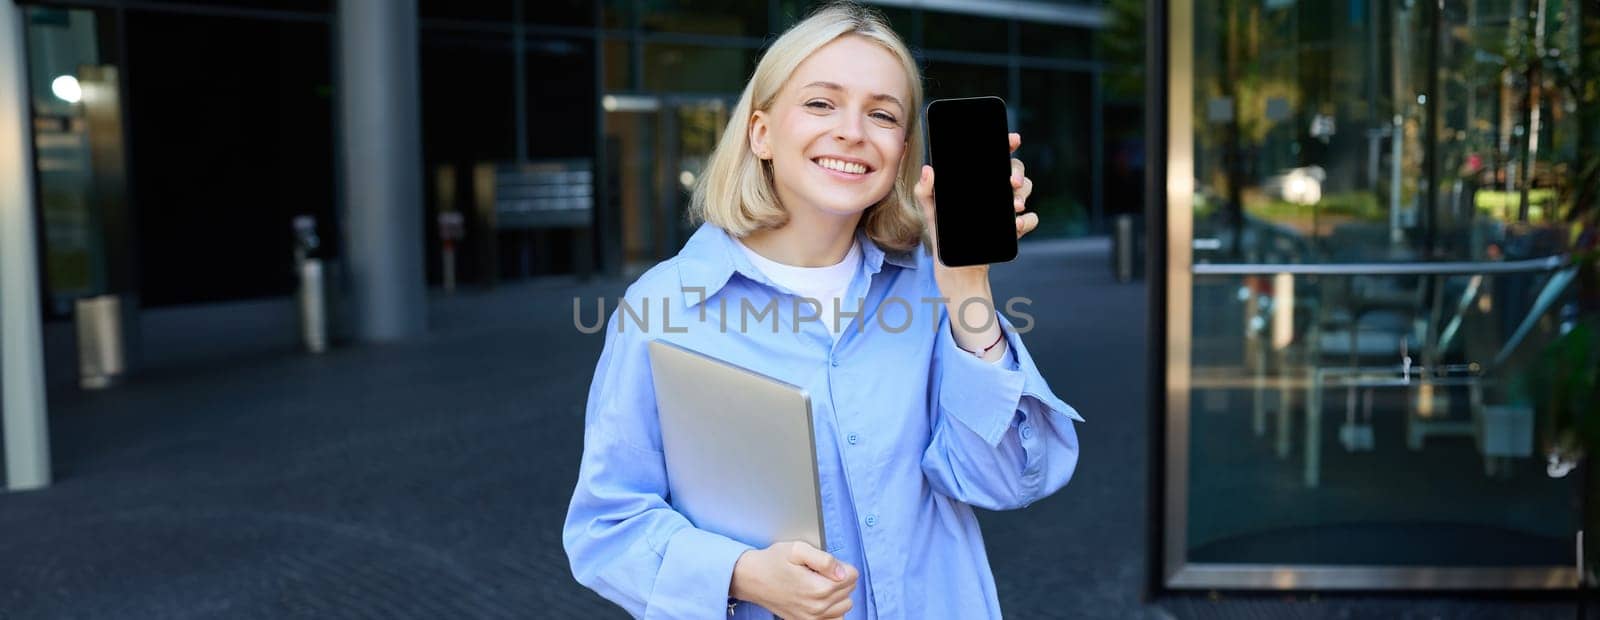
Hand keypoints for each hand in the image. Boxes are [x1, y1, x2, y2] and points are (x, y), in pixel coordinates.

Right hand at [729, 541, 856, 618]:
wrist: (751, 579)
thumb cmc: (773, 562)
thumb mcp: (797, 549)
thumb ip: (824, 559)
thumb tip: (842, 572)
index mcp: (819, 588)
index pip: (852, 576)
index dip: (841, 565)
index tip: (825, 564)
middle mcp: (818, 607)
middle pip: (850, 590)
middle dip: (839, 578)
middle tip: (819, 572)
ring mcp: (813, 618)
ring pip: (845, 605)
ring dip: (838, 594)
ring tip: (819, 583)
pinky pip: (834, 619)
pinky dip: (832, 609)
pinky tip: (820, 598)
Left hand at [914, 132, 1039, 287]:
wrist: (955, 270)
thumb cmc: (943, 236)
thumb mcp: (930, 212)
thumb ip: (925, 191)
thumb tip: (929, 170)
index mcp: (978, 182)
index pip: (996, 157)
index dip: (1007, 144)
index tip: (1013, 140)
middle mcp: (995, 192)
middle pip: (1016, 169)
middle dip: (1018, 172)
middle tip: (1011, 183)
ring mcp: (1007, 209)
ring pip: (1027, 189)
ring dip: (1023, 195)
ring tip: (1014, 206)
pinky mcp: (1014, 230)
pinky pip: (1031, 219)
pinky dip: (1027, 220)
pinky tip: (1015, 225)